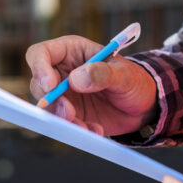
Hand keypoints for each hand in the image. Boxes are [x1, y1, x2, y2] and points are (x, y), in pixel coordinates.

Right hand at [26, 35, 156, 135]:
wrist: (143, 106)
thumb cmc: (133, 80)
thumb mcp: (124, 73)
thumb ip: (102, 73)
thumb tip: (75, 79)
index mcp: (70, 51)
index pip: (40, 53)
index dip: (39, 67)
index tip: (50, 86)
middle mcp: (62, 72)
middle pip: (38, 84)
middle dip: (52, 101)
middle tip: (70, 113)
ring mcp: (64, 95)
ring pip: (48, 107)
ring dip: (63, 119)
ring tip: (85, 127)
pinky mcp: (70, 114)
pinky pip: (63, 124)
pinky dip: (76, 130)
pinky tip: (95, 130)